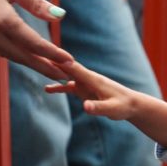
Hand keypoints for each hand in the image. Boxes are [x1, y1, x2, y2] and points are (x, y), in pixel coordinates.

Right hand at [0, 0, 73, 78]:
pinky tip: (30, 59)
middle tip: (67, 76)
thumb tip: (59, 17)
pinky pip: (2, 51)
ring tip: (52, 70)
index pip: (34, 43)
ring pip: (13, 56)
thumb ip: (36, 3)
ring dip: (33, 64)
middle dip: (46, 68)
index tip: (70, 62)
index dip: (53, 54)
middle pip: (25, 57)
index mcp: (4, 20)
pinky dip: (19, 57)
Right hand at [46, 59, 166, 144]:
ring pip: (66, 75)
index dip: (60, 62)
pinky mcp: (85, 90)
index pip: (74, 69)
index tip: (46, 55)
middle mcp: (87, 78)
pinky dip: (59, 86)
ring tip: (36, 69)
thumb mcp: (111, 109)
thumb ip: (98, 108)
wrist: (132, 105)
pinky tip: (48, 89)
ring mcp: (85, 83)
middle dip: (52, 63)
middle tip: (34, 55)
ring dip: (53, 72)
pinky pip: (69, 86)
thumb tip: (85, 107)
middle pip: (67, 68)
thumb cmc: (123, 106)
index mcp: (93, 79)